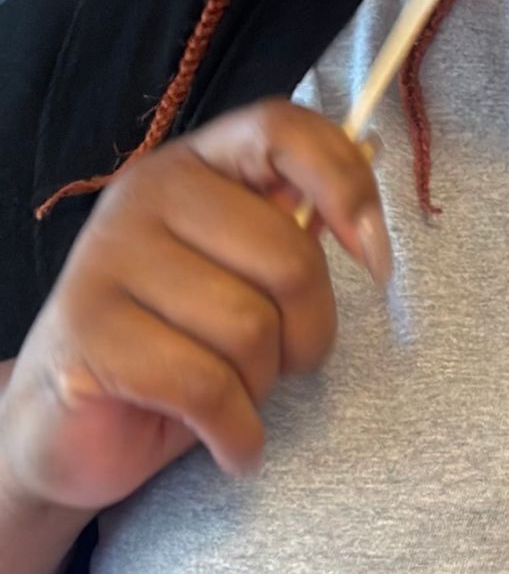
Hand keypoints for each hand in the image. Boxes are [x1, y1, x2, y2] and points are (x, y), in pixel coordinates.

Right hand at [0, 103, 390, 520]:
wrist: (66, 425)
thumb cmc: (177, 342)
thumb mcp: (240, 276)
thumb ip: (292, 233)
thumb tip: (369, 224)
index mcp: (194, 163)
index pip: (281, 129)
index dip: (344, 183)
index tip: (376, 256)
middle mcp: (145, 194)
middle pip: (288, 253)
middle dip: (309, 329)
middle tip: (287, 362)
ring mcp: (106, 260)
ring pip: (250, 327)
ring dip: (263, 383)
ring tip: (234, 393)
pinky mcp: (87, 335)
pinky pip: (206, 387)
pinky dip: (237, 431)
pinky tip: (232, 444)